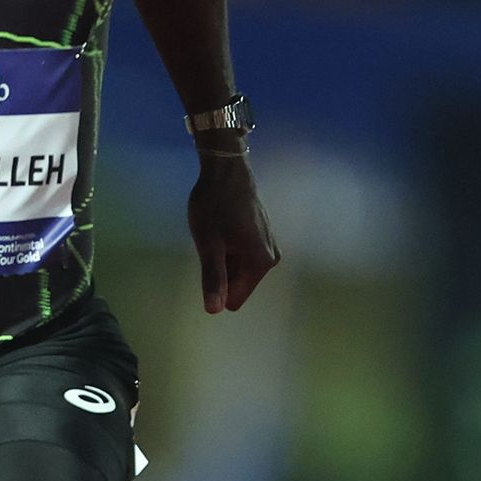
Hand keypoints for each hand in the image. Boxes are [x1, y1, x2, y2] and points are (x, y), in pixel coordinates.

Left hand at [186, 153, 280, 313]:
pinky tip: (223, 226)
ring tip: (218, 232)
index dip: (215, 286)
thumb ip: (213, 278)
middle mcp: (271, 259)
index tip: (209, 259)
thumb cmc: (214, 205)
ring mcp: (269, 246)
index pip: (234, 299)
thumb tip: (214, 311)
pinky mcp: (264, 235)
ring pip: (238, 268)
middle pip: (237, 284)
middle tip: (212, 242)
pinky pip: (242, 254)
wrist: (227, 170)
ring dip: (223, 256)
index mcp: (260, 264)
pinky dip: (228, 246)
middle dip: (220, 269)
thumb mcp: (209, 245)